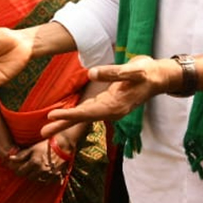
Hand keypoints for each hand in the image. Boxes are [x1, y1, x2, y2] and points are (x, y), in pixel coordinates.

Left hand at [6, 139, 67, 182]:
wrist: (63, 146)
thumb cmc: (46, 146)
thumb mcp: (33, 148)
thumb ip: (21, 155)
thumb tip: (10, 158)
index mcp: (34, 163)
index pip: (21, 172)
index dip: (19, 171)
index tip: (20, 168)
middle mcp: (41, 170)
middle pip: (29, 178)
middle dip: (28, 174)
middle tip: (30, 169)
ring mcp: (49, 174)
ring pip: (38, 181)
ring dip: (36, 177)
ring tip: (37, 170)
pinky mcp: (56, 176)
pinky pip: (47, 182)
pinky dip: (45, 179)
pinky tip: (45, 173)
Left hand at [42, 55, 171, 136]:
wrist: (159, 77)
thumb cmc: (146, 72)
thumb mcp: (132, 70)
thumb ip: (113, 72)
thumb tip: (91, 73)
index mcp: (116, 106)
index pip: (88, 112)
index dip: (70, 115)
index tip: (52, 116)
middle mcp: (111, 111)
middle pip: (83, 119)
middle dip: (63, 125)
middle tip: (43, 132)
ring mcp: (110, 109)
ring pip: (84, 116)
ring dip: (66, 121)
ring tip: (47, 128)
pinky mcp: (108, 103)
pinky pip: (89, 111)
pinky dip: (75, 115)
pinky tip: (65, 117)